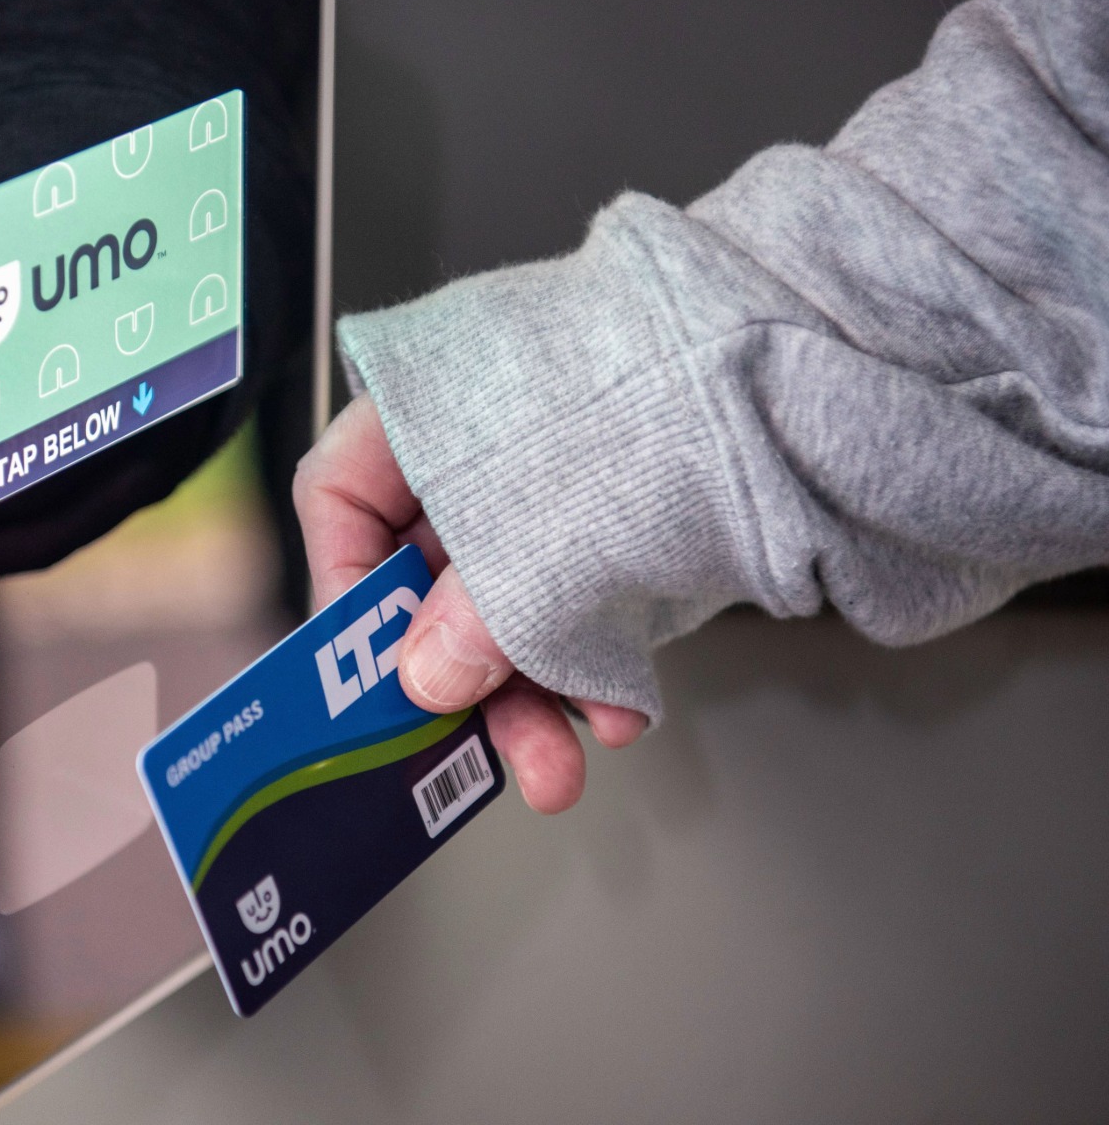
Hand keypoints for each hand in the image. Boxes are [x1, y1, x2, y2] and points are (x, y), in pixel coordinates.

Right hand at [293, 395, 647, 812]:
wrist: (801, 372)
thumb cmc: (654, 404)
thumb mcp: (534, 534)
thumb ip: (468, 618)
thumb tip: (423, 681)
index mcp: (423, 408)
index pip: (338, 499)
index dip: (343, 592)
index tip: (369, 675)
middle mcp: (470, 446)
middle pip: (422, 574)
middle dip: (454, 680)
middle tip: (467, 755)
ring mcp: (544, 482)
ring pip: (502, 603)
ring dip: (527, 697)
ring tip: (560, 768)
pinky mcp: (608, 519)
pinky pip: (571, 605)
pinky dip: (587, 666)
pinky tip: (618, 715)